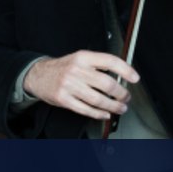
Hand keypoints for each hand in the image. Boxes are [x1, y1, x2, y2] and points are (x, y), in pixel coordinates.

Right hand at [23, 51, 138, 119]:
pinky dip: (99, 113)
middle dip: (121, 93)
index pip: (109, 61)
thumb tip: (121, 76)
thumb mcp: (79, 59)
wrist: (37, 75)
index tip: (135, 78)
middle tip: (126, 97)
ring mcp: (69, 86)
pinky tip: (105, 114)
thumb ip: (97, 65)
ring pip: (98, 99)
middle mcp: (76, 70)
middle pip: (106, 84)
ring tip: (120, 107)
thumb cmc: (62, 68)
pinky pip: (86, 109)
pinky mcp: (64, 99)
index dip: (125, 70)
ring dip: (113, 106)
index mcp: (82, 57)